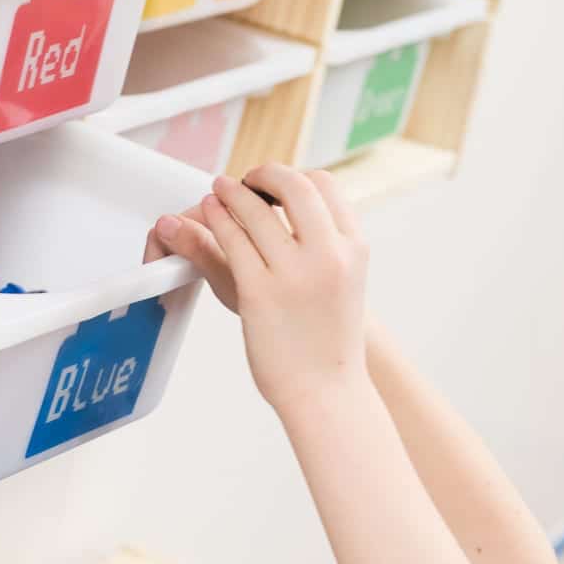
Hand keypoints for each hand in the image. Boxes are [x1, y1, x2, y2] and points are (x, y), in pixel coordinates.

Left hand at [148, 163, 368, 419]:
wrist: (327, 389)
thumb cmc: (328, 338)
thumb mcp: (336, 281)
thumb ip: (321, 241)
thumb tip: (294, 206)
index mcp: (353, 248)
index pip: (324, 185)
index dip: (294, 177)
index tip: (274, 184)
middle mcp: (328, 254)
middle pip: (293, 186)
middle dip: (265, 175)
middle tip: (246, 180)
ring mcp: (294, 273)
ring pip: (256, 211)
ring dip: (232, 193)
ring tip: (220, 190)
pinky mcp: (260, 292)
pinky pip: (232, 241)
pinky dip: (217, 220)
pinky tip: (210, 214)